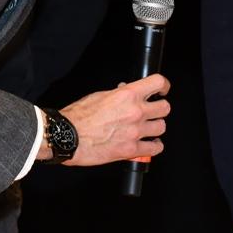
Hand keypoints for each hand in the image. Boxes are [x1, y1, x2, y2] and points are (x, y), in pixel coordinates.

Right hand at [40, 74, 171, 165]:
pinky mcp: (132, 150)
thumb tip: (127, 90)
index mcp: (127, 95)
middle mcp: (135, 112)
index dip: (163, 86)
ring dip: (156, 128)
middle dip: (160, 109)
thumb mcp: (99, 96)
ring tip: (149, 129)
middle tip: (153, 111)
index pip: (157, 83)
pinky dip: (155, 146)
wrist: (68, 136)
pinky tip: (150, 144)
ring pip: (161, 127)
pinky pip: (155, 148)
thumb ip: (118, 94)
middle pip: (165, 108)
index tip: (162, 90)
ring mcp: (135, 132)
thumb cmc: (78, 116)